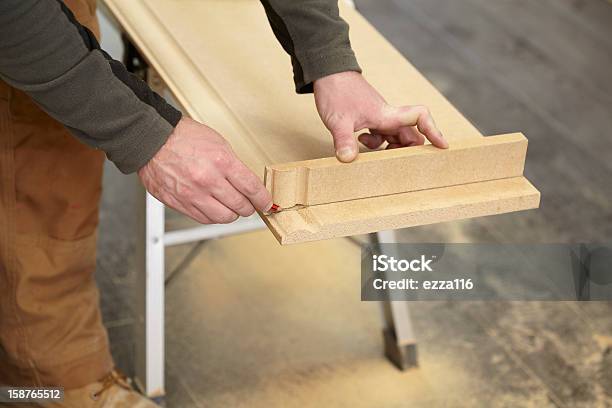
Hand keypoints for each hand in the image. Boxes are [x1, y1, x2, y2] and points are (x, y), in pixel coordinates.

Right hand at [138, 117, 272, 223]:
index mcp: (221, 161)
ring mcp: (193, 193)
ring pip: (224, 217)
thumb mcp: (218, 143)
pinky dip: (213, 216)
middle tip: (249, 205)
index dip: (263, 199)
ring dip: (231, 214)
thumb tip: (247, 184)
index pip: (251, 188)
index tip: (266, 203)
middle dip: (249, 208)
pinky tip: (214, 208)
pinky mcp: (179, 203)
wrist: (152, 140)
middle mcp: (208, 179)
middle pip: (240, 206)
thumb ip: (233, 166)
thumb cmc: (183, 137)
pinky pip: (204, 219)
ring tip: (231, 207)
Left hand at [313, 71, 448, 161]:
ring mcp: (378, 117)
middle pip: (410, 134)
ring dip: (390, 148)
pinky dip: (375, 143)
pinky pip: (381, 134)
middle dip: (407, 150)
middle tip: (397, 164)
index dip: (434, 130)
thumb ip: (344, 141)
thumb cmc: (336, 92)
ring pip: (395, 136)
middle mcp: (387, 116)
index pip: (420, 118)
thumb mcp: (338, 121)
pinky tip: (359, 143)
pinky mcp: (368, 118)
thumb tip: (348, 159)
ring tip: (374, 155)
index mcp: (387, 114)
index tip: (442, 146)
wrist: (327, 72)